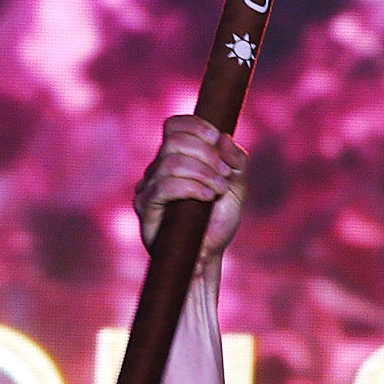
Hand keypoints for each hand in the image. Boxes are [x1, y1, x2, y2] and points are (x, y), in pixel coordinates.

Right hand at [135, 116, 246, 267]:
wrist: (208, 257)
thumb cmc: (218, 222)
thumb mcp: (237, 187)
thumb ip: (237, 161)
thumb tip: (224, 138)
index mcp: (175, 158)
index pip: (174, 125)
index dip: (198, 127)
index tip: (219, 141)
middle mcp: (157, 169)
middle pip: (174, 140)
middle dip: (206, 154)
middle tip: (225, 175)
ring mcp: (148, 188)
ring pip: (171, 162)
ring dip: (203, 173)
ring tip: (219, 190)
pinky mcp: (146, 208)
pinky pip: (165, 186)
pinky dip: (191, 187)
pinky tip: (207, 197)